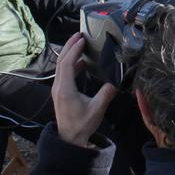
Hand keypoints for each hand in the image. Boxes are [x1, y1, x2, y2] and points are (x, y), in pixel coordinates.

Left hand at [52, 33, 117, 147]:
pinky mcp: (60, 92)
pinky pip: (63, 73)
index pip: (67, 63)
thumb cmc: (82, 125)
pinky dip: (71, 64)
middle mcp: (58, 87)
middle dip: (69, 46)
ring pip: (61, 66)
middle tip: (79, 34)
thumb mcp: (97, 109)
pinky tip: (81, 62)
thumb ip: (107, 93)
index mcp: (66, 89)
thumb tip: (117, 80)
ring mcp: (57, 89)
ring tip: (80, 44)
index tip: (83, 39)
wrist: (69, 139)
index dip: (74, 49)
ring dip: (69, 54)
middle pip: (61, 61)